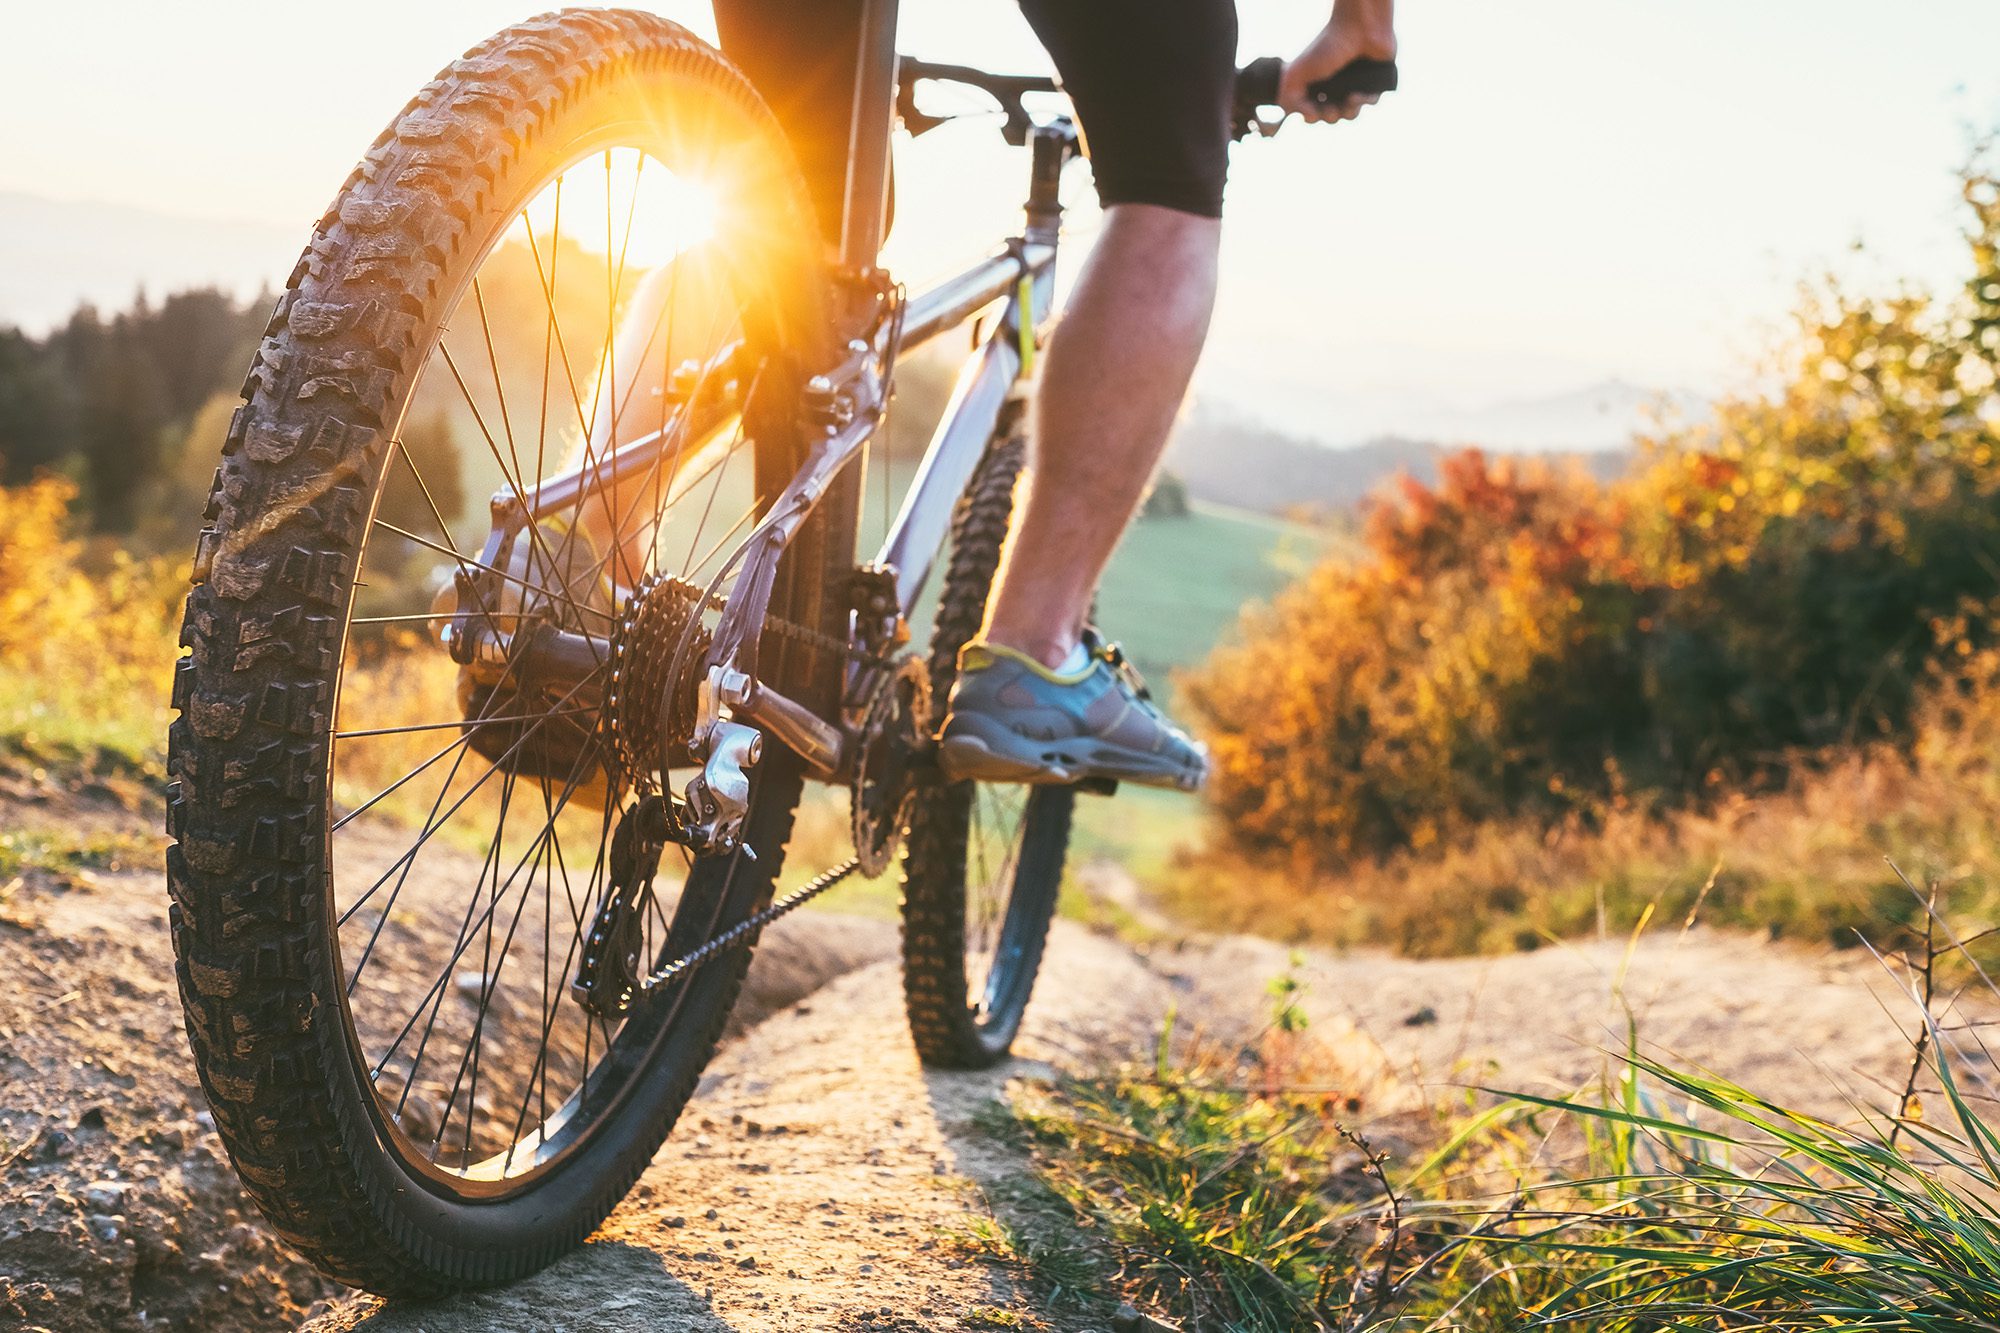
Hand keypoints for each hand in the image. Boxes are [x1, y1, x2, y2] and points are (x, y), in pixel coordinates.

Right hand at [1280, 0, 1396, 124]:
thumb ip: (1291, 98)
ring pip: (1351, 113)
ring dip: (1348, 112)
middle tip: (1331, 108)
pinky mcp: (1373, 81)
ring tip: (1347, 100)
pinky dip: (1363, 101)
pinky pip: (1370, 101)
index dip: (1311, 116)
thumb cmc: (1327, 46)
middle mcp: (1333, 85)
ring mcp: (1354, 84)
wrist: (1359, 27)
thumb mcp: (1297, 74)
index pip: (1311, 111)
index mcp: (1315, 82)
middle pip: (1331, 116)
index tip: (1312, 112)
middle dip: (1330, 116)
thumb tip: (1307, 116)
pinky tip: (1357, 94)